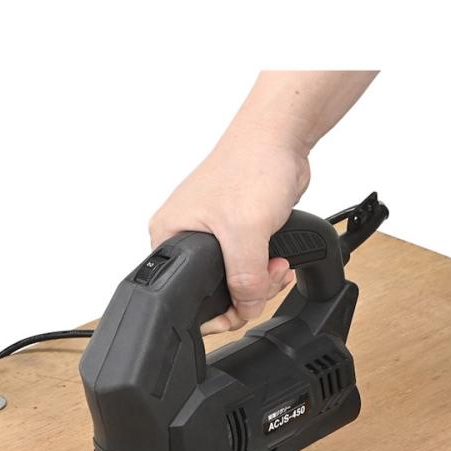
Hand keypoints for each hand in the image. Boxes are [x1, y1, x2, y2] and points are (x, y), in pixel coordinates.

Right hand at [149, 135, 308, 333]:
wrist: (279, 140)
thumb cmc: (251, 167)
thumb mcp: (245, 231)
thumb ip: (244, 278)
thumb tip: (245, 308)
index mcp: (170, 236)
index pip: (184, 295)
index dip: (218, 310)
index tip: (244, 307)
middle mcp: (186, 236)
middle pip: (213, 293)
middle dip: (248, 293)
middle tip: (267, 276)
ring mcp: (211, 235)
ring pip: (235, 281)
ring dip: (262, 281)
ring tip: (277, 263)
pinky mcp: (235, 232)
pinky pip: (248, 266)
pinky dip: (266, 268)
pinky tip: (279, 257)